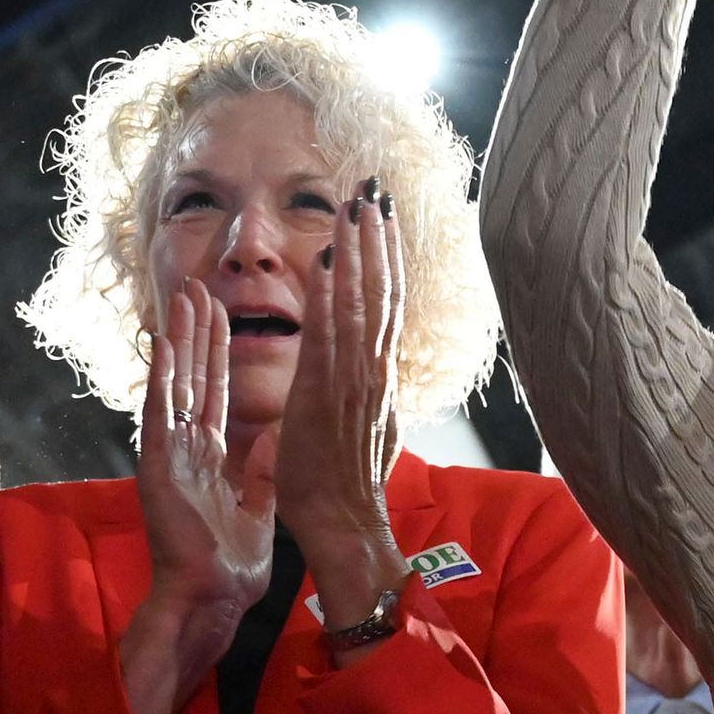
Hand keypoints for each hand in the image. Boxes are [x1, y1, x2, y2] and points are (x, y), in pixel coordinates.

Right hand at [129, 281, 271, 658]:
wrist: (215, 597)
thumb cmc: (232, 565)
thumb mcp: (259, 506)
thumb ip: (261, 471)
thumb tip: (274, 437)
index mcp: (211, 457)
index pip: (214, 391)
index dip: (215, 351)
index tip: (218, 312)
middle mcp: (187, 449)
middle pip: (192, 378)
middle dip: (195, 332)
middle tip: (193, 287)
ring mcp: (170, 455)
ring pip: (174, 386)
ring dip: (177, 342)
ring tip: (179, 299)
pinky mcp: (159, 466)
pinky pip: (159, 413)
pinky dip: (161, 378)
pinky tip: (163, 343)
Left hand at [272, 179, 406, 638]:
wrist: (344, 526)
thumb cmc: (345, 484)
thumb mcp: (364, 424)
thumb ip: (365, 389)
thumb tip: (373, 369)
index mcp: (378, 375)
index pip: (387, 304)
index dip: (387, 258)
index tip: (384, 218)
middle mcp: (373, 370)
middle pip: (382, 290)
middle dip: (379, 238)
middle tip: (375, 188)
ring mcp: (354, 379)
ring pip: (363, 301)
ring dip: (361, 251)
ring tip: (360, 205)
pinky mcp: (326, 393)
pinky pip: (331, 334)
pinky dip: (334, 295)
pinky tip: (333, 259)